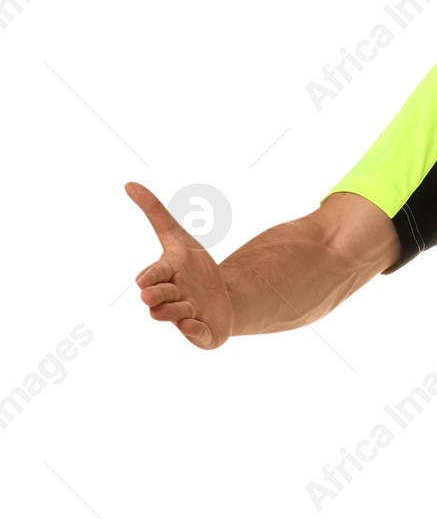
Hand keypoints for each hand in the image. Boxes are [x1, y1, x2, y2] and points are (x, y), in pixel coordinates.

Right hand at [126, 182, 234, 348]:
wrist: (225, 298)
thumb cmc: (195, 268)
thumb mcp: (180, 238)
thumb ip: (156, 213)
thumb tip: (129, 184)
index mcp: (165, 276)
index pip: (155, 274)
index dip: (150, 276)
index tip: (143, 279)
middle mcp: (172, 298)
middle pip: (161, 297)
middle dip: (157, 295)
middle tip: (150, 295)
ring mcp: (185, 316)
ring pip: (176, 315)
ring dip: (175, 312)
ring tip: (182, 311)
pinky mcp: (201, 332)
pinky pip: (197, 334)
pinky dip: (194, 331)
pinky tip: (193, 325)